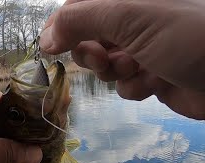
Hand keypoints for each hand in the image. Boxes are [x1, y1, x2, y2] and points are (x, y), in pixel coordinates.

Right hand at [40, 0, 204, 118]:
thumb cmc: (184, 36)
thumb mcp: (128, 16)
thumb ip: (80, 19)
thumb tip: (45, 38)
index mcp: (124, 2)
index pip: (78, 7)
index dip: (62, 26)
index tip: (52, 46)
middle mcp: (131, 22)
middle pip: (88, 39)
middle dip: (91, 53)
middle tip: (103, 58)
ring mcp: (140, 49)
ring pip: (104, 66)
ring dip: (115, 72)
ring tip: (137, 68)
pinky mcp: (150, 75)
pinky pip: (125, 84)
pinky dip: (134, 86)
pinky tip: (154, 82)